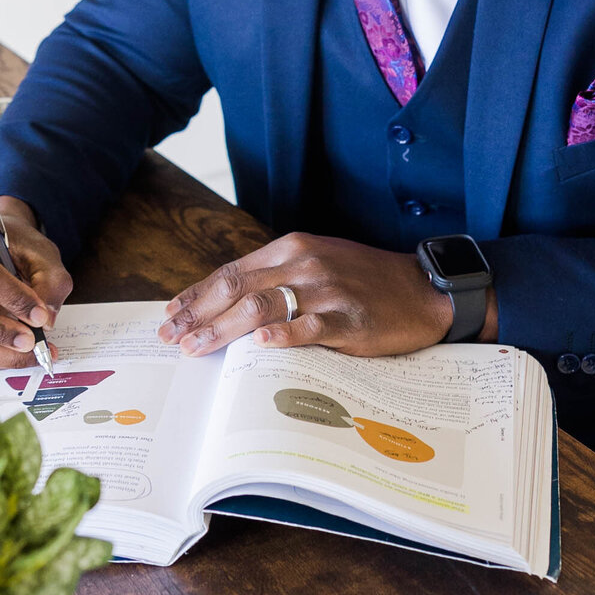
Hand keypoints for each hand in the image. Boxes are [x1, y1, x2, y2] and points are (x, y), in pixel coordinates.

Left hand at [158, 232, 462, 358]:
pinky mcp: (348, 319)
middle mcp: (304, 263)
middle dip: (199, 314)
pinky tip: (258, 345)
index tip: (172, 314)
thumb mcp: (318, 262)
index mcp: (292, 247)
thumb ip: (277, 276)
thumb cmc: (366, 279)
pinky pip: (308, 327)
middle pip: (238, 289)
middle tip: (172, 337)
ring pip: (262, 307)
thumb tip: (229, 301)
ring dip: (223, 330)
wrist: (423, 289)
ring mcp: (326, 291)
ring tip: (197, 347)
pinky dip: (280, 335)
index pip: (232, 271)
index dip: (198, 294)